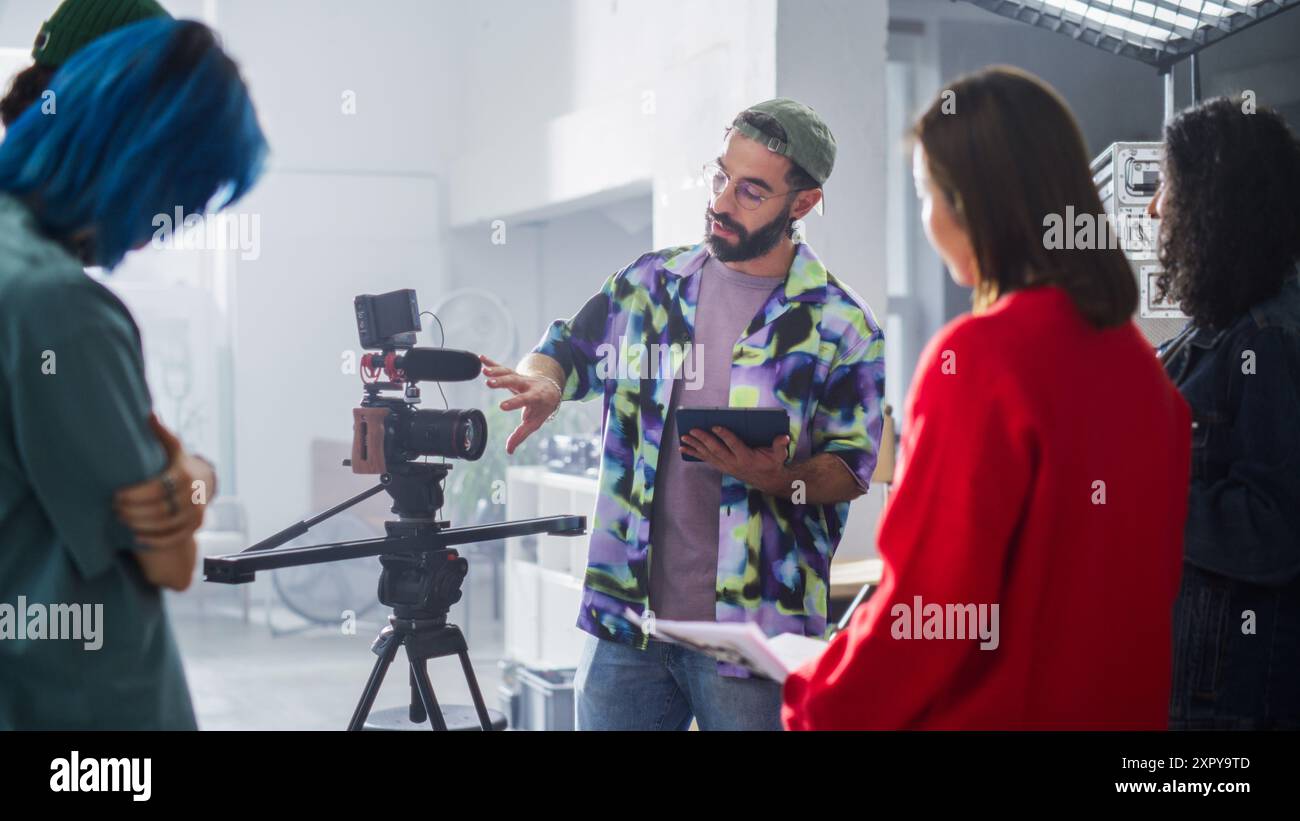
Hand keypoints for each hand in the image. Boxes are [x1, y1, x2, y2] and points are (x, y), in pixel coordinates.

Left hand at [113, 415, 215, 551]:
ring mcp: (197, 512)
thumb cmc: (174, 462)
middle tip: (113, 508)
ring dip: (139, 525)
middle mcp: (194, 494)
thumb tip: (147, 413)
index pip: (157, 488)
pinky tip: (135, 536)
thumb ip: (157, 431)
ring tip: (119, 520)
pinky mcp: (195, 526)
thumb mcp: (169, 446)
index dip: (134, 494)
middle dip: (133, 511)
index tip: (115, 494)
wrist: (200, 480)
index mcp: (184, 473)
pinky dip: (152, 539)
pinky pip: (173, 538)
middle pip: (160, 509)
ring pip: (165, 525)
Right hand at [481, 354, 561, 454]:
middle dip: (502, 382)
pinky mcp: (513, 374)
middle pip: (514, 382)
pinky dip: (491, 363)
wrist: (550, 389)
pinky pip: (502, 367)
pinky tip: (480, 358)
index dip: (514, 403)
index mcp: (535, 397)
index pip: (524, 400)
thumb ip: (521, 435)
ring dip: (496, 371)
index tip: (502, 406)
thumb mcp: (534, 423)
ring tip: (484, 371)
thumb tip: (509, 451)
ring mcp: (520, 378)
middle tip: (489, 383)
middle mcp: (527, 385)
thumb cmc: (542, 408)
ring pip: (508, 373)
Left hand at [679, 427, 791, 493]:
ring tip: (683, 437)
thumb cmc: (772, 464)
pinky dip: (694, 453)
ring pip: (708, 455)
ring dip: (694, 446)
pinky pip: (705, 459)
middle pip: (716, 450)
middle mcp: (733, 463)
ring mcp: (726, 466)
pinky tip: (684, 448)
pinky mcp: (721, 467)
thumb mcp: (779, 455)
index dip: (725, 435)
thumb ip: (780, 446)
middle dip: (703, 439)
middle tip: (692, 430)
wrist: (767, 481)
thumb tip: (784, 437)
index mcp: (746, 458)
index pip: (733, 445)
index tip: (715, 425)